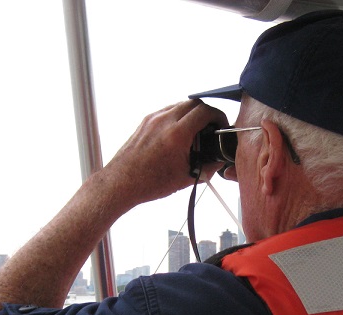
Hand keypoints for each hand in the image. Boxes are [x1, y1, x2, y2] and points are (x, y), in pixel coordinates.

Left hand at [102, 100, 227, 208]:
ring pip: (180, 104)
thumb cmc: (149, 182)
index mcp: (177, 134)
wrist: (122, 183)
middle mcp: (164, 121)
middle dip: (207, 113)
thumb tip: (218, 161)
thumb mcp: (186, 177)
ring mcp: (153, 119)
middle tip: (211, 127)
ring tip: (195, 132)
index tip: (221, 125)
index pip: (205, 111)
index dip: (219, 116)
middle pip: (194, 103)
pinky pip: (167, 111)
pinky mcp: (145, 121)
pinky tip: (179, 134)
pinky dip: (178, 117)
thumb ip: (208, 167)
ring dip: (192, 113)